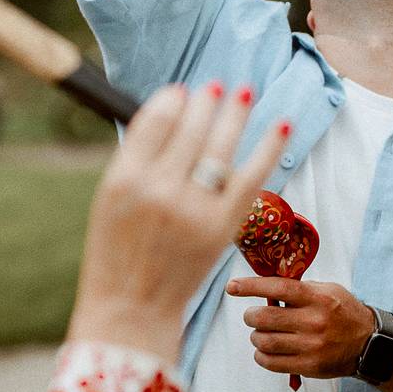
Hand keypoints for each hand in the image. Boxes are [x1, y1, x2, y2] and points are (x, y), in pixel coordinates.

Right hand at [69, 84, 289, 363]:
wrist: (133, 306)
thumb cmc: (119, 250)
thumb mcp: (109, 200)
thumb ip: (137, 159)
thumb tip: (174, 110)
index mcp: (124, 179)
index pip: (155, 122)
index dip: (174, 100)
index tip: (184, 90)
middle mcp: (159, 191)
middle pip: (191, 130)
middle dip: (207, 102)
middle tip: (217, 85)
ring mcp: (193, 210)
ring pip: (221, 148)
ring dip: (236, 114)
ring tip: (244, 92)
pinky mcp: (222, 228)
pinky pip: (252, 177)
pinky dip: (270, 148)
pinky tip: (283, 125)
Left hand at [225, 276, 380, 378]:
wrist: (369, 344)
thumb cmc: (344, 312)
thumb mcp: (328, 291)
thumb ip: (300, 289)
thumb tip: (266, 288)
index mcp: (318, 298)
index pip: (278, 288)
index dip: (251, 286)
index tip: (232, 286)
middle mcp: (314, 322)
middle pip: (264, 318)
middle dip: (250, 316)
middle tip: (252, 316)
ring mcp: (311, 346)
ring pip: (264, 341)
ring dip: (255, 336)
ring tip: (261, 334)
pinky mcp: (309, 366)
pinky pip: (271, 362)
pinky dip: (261, 355)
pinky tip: (266, 351)